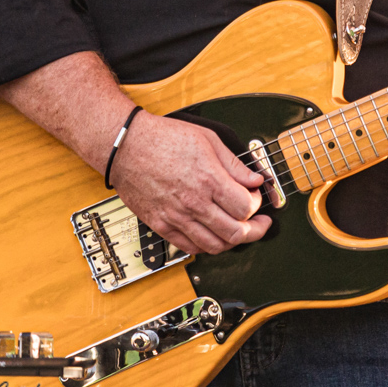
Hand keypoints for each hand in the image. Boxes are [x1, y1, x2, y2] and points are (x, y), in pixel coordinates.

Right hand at [110, 112, 270, 254]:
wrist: (127, 147)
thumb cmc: (164, 139)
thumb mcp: (209, 140)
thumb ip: (235, 165)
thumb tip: (255, 179)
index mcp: (209, 180)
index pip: (245, 208)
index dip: (256, 204)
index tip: (255, 197)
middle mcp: (194, 203)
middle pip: (235, 233)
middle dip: (255, 230)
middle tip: (260, 224)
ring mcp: (176, 217)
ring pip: (214, 246)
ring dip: (232, 241)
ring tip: (239, 230)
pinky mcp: (161, 225)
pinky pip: (189, 248)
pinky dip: (207, 246)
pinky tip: (213, 234)